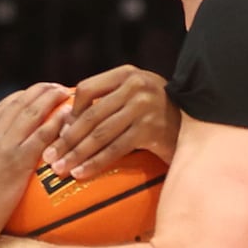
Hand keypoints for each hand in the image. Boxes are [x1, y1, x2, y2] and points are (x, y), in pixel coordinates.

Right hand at [0, 83, 68, 247]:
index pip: (2, 107)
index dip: (22, 97)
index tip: (35, 93)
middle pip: (19, 104)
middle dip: (40, 92)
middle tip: (56, 87)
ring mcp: (3, 148)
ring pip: (32, 114)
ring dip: (51, 99)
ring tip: (66, 92)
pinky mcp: (17, 164)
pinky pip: (42, 136)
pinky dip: (57, 122)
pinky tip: (69, 115)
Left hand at [45, 65, 179, 178]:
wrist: (197, 126)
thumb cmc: (159, 115)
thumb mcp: (134, 97)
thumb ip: (107, 101)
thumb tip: (66, 124)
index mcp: (127, 74)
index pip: (88, 89)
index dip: (70, 112)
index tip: (59, 132)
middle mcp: (135, 86)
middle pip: (90, 116)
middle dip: (66, 139)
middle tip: (50, 157)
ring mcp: (144, 106)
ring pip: (100, 134)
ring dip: (77, 154)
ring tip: (61, 168)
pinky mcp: (150, 128)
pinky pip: (115, 149)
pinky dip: (96, 162)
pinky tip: (82, 173)